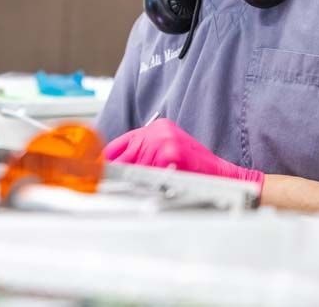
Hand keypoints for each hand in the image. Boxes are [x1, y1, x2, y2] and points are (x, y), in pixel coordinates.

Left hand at [103, 119, 263, 187]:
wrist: (224, 176)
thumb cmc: (197, 168)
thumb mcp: (168, 152)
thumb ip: (144, 154)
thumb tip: (113, 167)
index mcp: (157, 128)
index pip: (119, 144)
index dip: (105, 160)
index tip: (95, 171)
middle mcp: (158, 131)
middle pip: (121, 154)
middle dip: (113, 172)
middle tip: (103, 185)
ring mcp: (164, 141)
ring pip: (131, 166)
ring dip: (129, 182)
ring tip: (132, 190)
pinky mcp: (170, 154)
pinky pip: (146, 174)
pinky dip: (145, 185)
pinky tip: (150, 190)